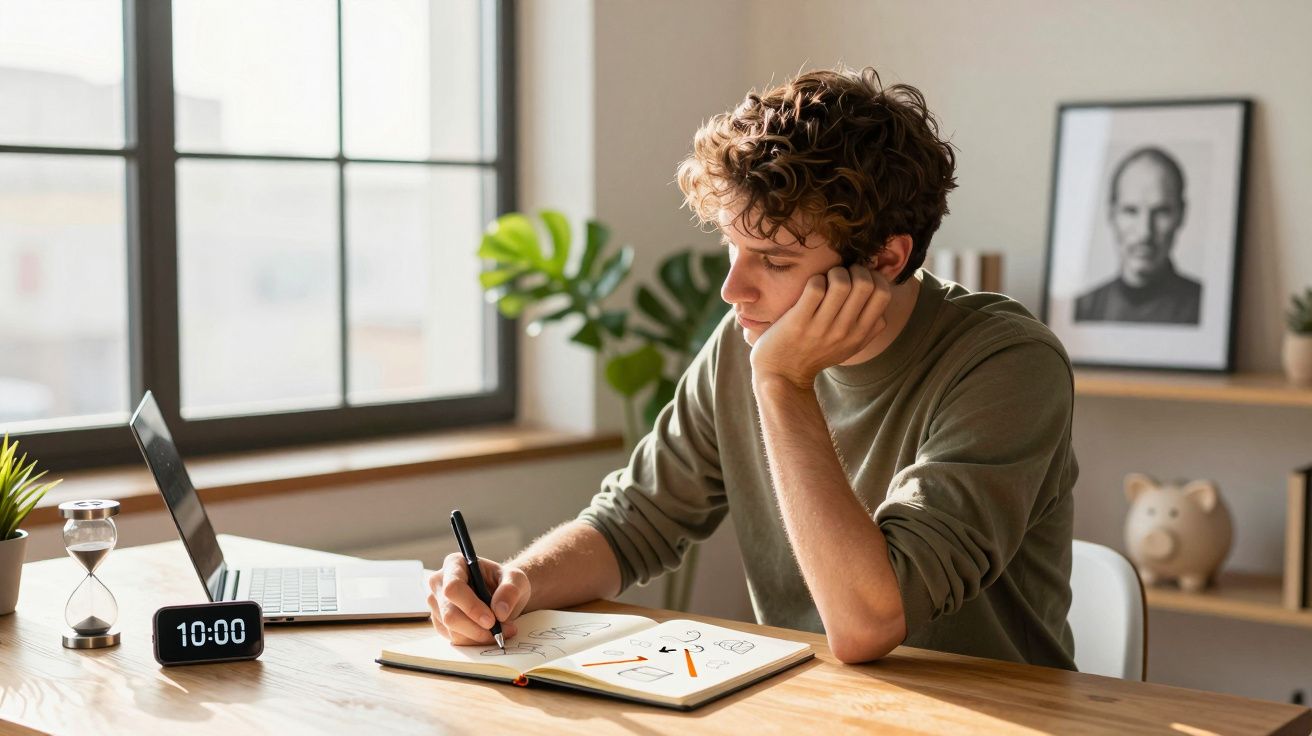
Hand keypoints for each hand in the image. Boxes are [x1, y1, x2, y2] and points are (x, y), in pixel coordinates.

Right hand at [427, 553, 531, 644]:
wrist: (501, 595)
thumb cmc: (505, 583)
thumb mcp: (517, 580)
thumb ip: (511, 590)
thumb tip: (500, 611)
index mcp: (455, 564)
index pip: (453, 588)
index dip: (471, 607)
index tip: (491, 620)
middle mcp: (440, 583)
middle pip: (450, 613)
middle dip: (477, 628)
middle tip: (500, 632)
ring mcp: (437, 604)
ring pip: (452, 630)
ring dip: (479, 636)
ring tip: (501, 631)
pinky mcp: (440, 622)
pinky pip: (454, 639)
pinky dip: (474, 641)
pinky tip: (488, 633)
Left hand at [749, 264, 891, 388]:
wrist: (783, 375)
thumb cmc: (815, 354)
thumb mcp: (849, 347)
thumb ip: (870, 328)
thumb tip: (881, 301)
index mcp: (860, 334)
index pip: (884, 294)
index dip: (874, 277)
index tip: (858, 279)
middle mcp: (845, 331)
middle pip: (865, 284)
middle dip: (854, 270)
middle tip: (841, 276)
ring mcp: (822, 327)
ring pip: (841, 283)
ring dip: (833, 273)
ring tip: (825, 280)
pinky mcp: (799, 322)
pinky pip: (815, 288)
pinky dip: (814, 280)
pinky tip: (810, 287)